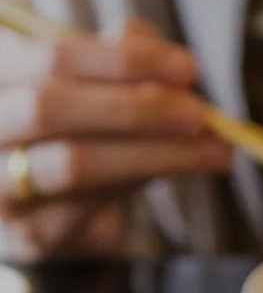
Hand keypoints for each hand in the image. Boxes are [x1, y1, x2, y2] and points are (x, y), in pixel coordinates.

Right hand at [0, 18, 231, 256]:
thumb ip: (121, 59)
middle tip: (198, 114)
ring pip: (73, 164)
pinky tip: (182, 171)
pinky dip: (143, 184)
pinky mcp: (30, 233)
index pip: (49, 58)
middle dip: (134, 108)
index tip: (187, 68)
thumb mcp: (92, 83)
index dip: (121, 59)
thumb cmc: (73, 127)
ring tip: (212, 150)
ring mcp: (0, 187)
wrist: (49, 203)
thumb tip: (170, 62)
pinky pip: (90, 207)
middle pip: (49, 108)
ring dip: (153, 154)